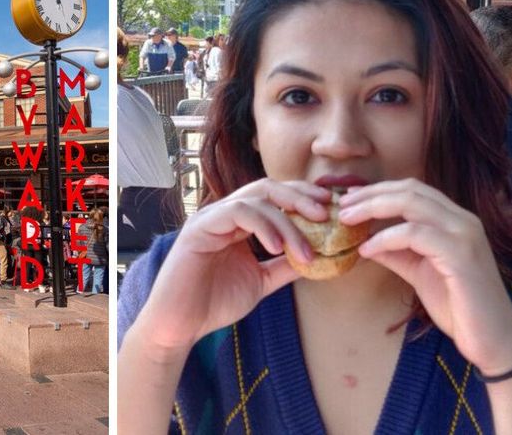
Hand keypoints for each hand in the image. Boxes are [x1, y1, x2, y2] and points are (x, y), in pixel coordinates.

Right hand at [133, 179, 329, 352]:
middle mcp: (224, 213)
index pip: (274, 196)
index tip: (330, 210)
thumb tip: (320, 257)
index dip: (303, 198)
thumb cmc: (214, 303)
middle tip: (326, 213)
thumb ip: (285, 266)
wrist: (180, 324)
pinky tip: (277, 247)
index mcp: (238, 222)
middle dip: (300, 197)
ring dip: (287, 220)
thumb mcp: (261, 280)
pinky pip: (237, 212)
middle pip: (267, 187)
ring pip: (256, 198)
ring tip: (305, 248)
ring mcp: (210, 217)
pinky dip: (263, 226)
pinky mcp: (200, 227)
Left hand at [338, 179, 511, 374]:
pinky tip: (366, 250)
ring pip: (412, 204)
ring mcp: (465, 235)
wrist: (492, 338)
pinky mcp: (461, 255)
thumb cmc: (457, 305)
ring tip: (346, 222)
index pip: (413, 190)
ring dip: (372, 209)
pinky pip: (415, 235)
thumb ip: (395, 252)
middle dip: (370, 195)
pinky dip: (386, 238)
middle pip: (410, 190)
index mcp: (455, 220)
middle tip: (341, 207)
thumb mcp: (418, 271)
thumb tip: (363, 240)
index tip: (349, 199)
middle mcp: (463, 220)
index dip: (378, 190)